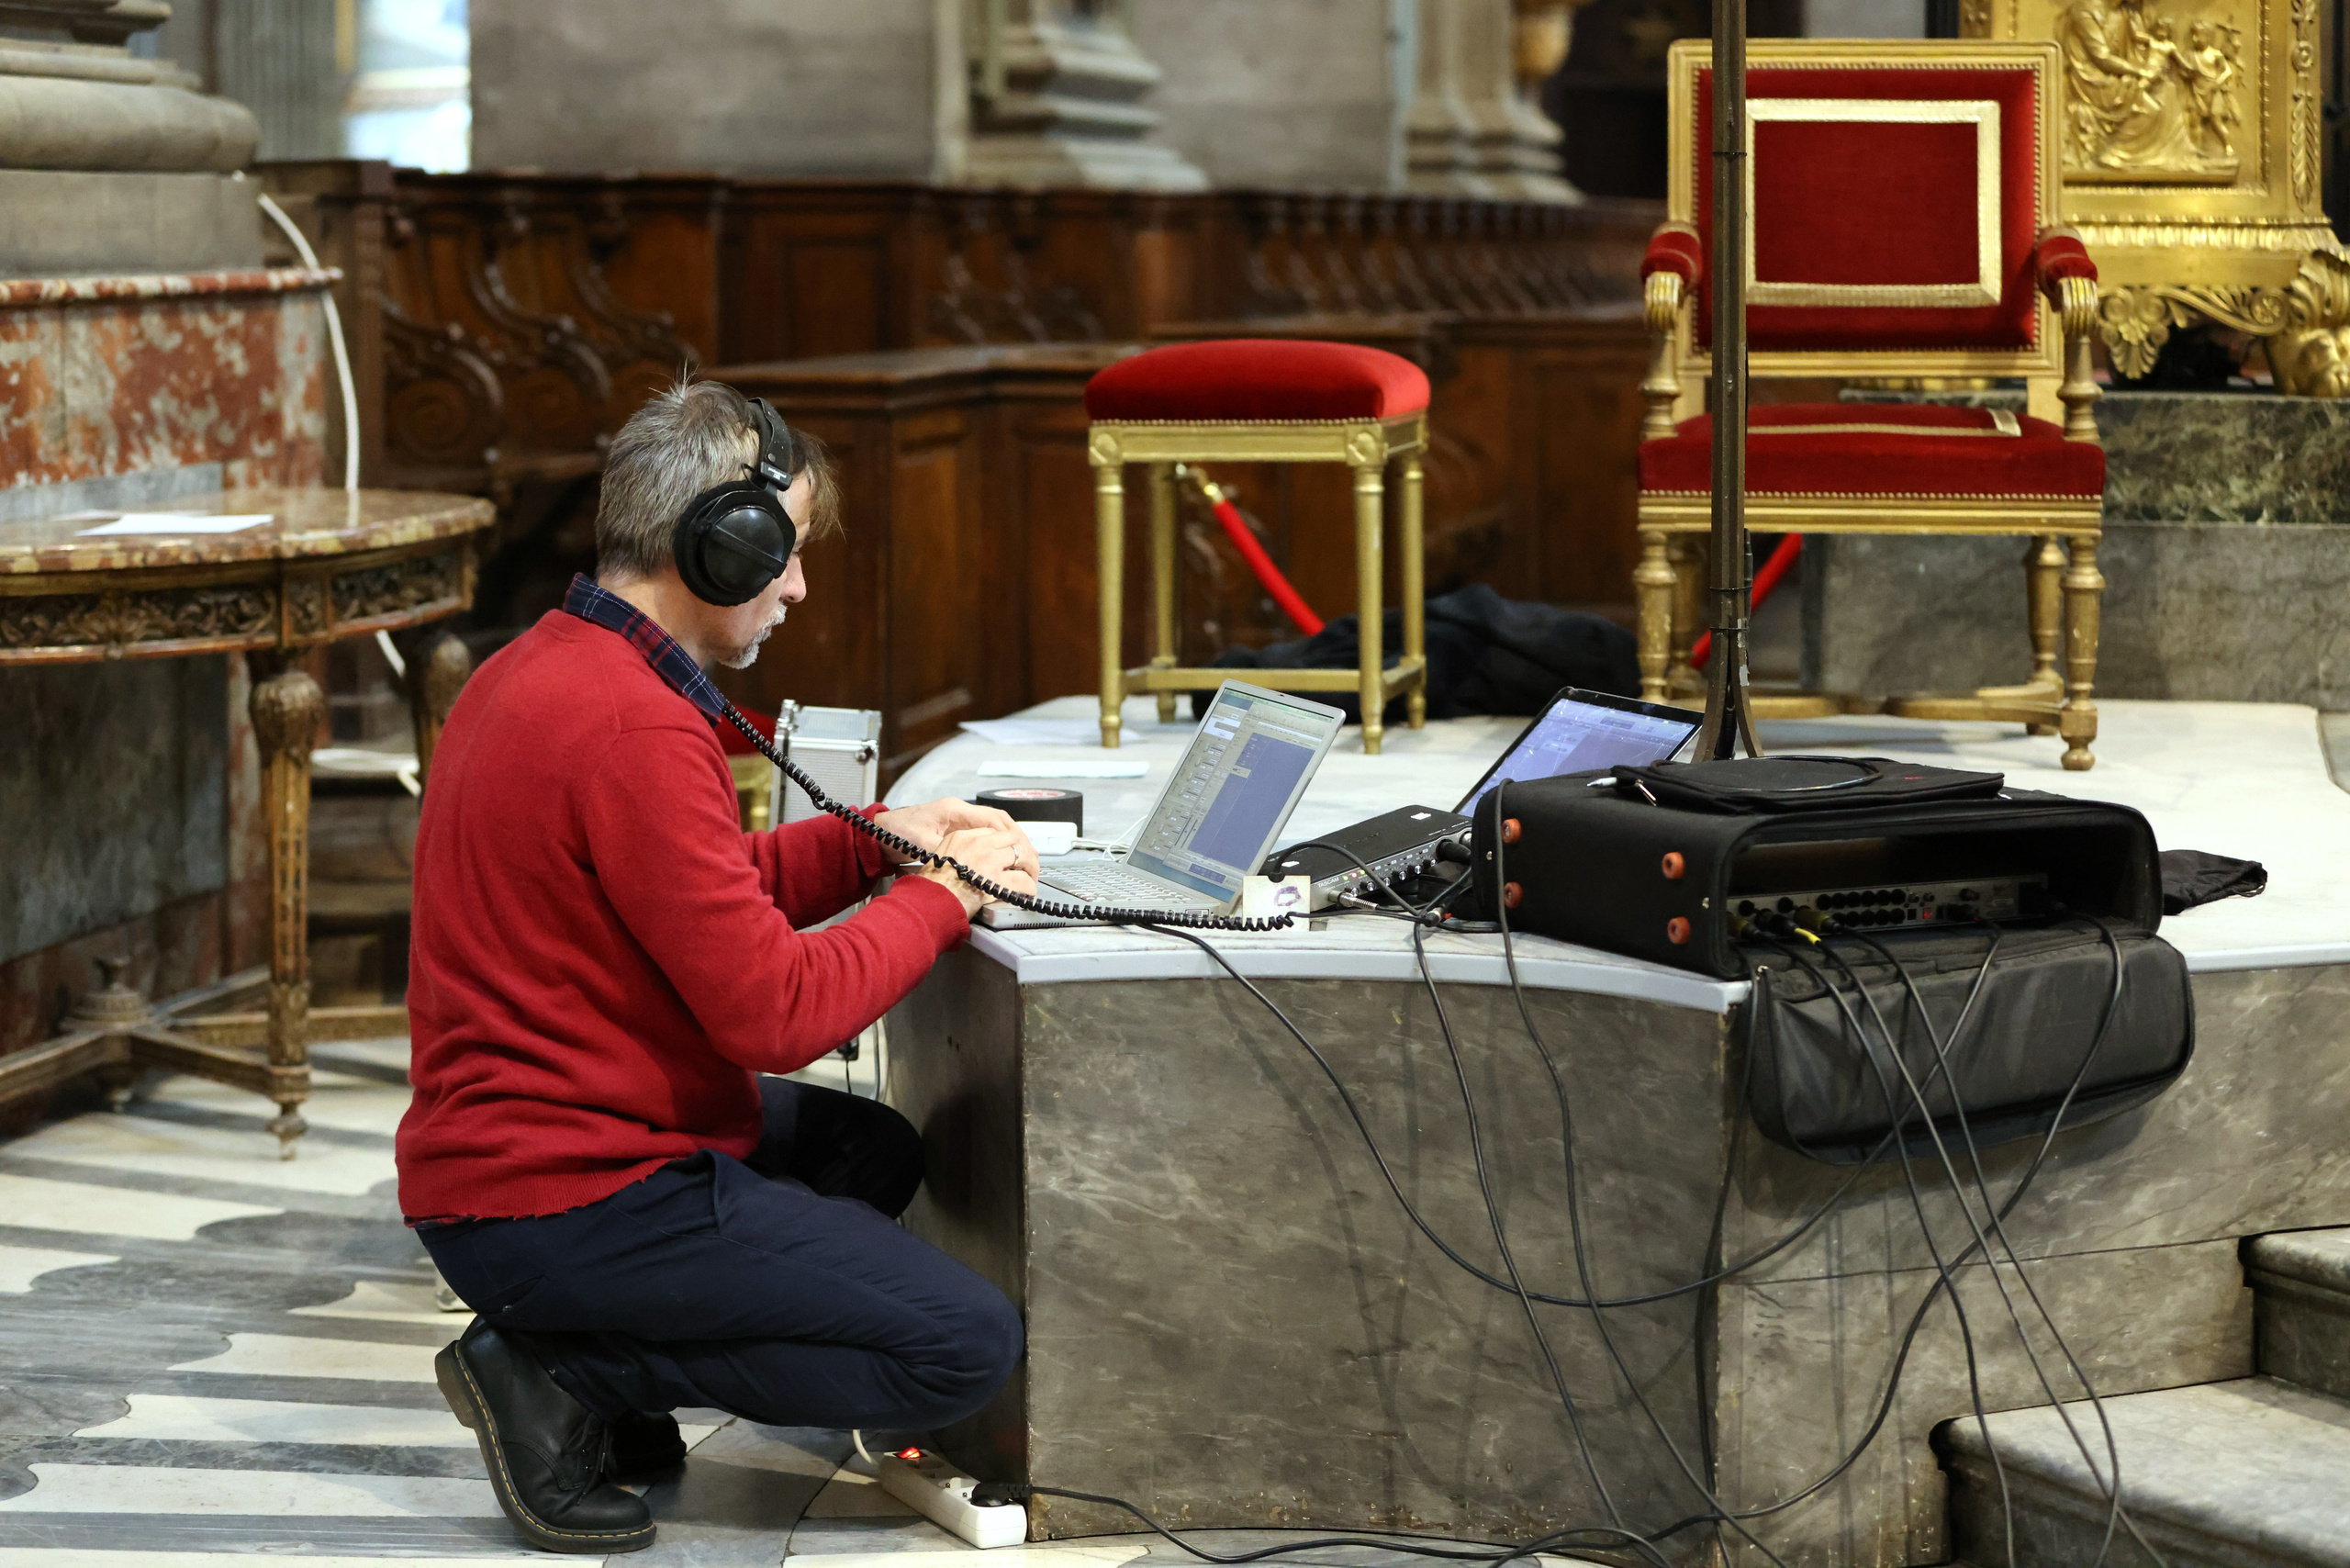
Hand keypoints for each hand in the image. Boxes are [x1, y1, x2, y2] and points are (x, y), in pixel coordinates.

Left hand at [875, 797, 1017, 853]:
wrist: (879, 833)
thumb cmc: (896, 833)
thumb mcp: (922, 844)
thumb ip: (946, 851)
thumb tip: (966, 862)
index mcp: (954, 810)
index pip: (992, 818)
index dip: (1010, 835)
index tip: (1022, 849)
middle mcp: (959, 811)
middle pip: (998, 820)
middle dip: (1016, 837)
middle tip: (1029, 855)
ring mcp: (958, 818)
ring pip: (994, 825)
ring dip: (1009, 840)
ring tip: (1022, 856)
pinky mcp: (955, 828)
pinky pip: (984, 832)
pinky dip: (997, 843)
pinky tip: (1002, 855)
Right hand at [917, 826, 1040, 917]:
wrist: (929, 902)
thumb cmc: (931, 886)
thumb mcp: (939, 857)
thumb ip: (958, 852)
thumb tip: (973, 859)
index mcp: (962, 837)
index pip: (993, 832)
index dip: (1005, 843)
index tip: (1009, 851)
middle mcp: (978, 844)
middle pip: (1012, 839)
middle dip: (1022, 851)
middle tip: (1026, 862)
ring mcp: (989, 860)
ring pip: (1022, 855)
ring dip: (1030, 867)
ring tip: (1031, 876)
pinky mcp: (997, 880)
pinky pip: (1022, 880)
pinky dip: (1029, 886)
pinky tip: (1028, 891)